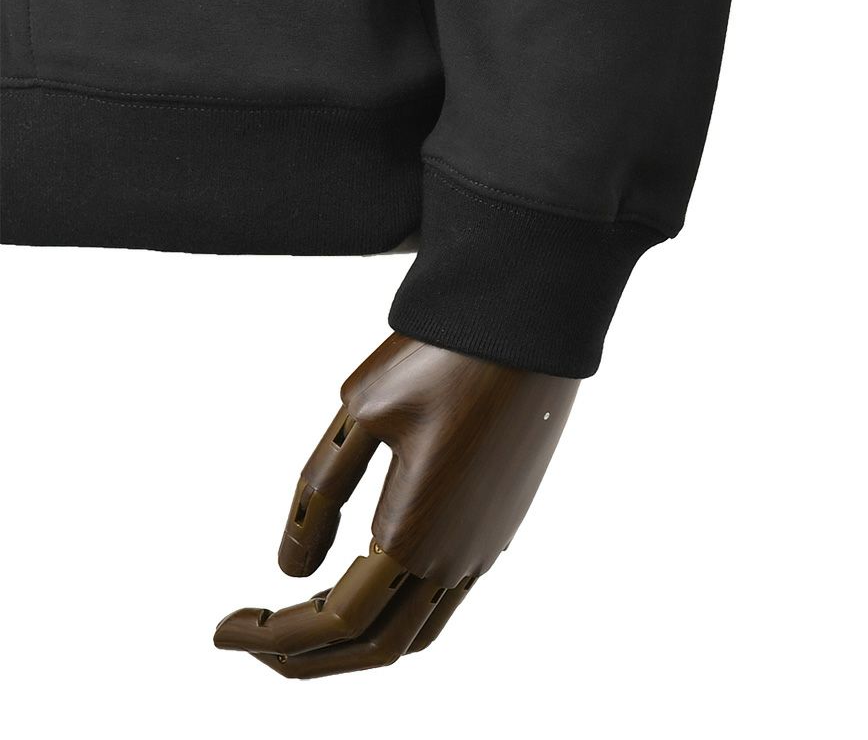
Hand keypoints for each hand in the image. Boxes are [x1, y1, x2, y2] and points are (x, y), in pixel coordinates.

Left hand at [214, 332, 579, 676]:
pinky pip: (443, 600)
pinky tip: (366, 579)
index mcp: (415, 534)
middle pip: (374, 647)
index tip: (219, 630)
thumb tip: (290, 569)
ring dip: (354, 642)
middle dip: (305, 657)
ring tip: (304, 620)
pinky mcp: (498, 526)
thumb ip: (322, 495)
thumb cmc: (442, 359)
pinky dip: (395, 614)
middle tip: (251, 640)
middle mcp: (455, 557)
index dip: (269, 635)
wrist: (529, 329)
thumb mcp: (362, 412)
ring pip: (414, 633)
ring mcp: (484, 546)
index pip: (332, 619)